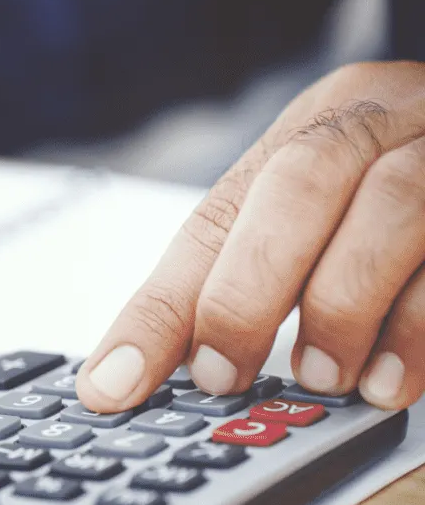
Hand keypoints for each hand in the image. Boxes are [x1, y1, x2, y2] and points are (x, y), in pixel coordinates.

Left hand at [77, 61, 424, 411]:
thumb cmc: (416, 196)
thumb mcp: (330, 216)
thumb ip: (263, 272)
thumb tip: (174, 369)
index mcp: (314, 126)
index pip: (212, 219)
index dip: (157, 309)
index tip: (110, 386)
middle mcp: (383, 117)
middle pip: (297, 184)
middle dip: (247, 292)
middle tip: (224, 375)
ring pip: (391, 206)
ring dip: (342, 306)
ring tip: (322, 378)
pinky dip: (422, 324)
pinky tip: (394, 380)